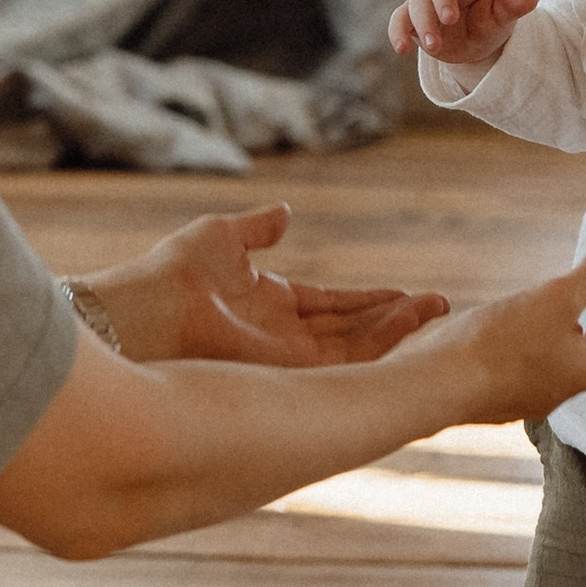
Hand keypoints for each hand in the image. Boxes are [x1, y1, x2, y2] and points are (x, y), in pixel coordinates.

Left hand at [83, 205, 448, 368]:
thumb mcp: (221, 237)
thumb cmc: (169, 275)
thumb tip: (285, 212)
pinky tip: (412, 327)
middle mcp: (281, 338)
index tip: (406, 294)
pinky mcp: (290, 374)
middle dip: (396, 319)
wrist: (144, 313)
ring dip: (398, 330)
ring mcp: (286, 360)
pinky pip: (345, 363)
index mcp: (266, 306)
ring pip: (356, 349)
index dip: (367, 300)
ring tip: (438, 313)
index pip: (329, 305)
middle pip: (351, 331)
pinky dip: (382, 345)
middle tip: (440, 307)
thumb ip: (257, 229)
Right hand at [388, 0, 538, 69]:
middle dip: (441, 0)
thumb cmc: (491, 20)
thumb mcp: (503, 17)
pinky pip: (400, 20)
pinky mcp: (412, 17)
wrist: (474, 43)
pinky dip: (398, 32)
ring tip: (434, 46)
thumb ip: (512, 7)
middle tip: (449, 20)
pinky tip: (402, 48)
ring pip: (417, 2)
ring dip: (424, 24)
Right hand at [399, 242, 585, 422]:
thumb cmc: (501, 345)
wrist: (435, 385)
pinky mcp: (488, 394)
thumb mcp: (555, 299)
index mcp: (578, 372)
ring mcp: (518, 396)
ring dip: (567, 348)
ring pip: (554, 371)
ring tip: (566, 325)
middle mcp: (553, 390)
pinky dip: (532, 353)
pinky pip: (522, 373)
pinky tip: (515, 336)